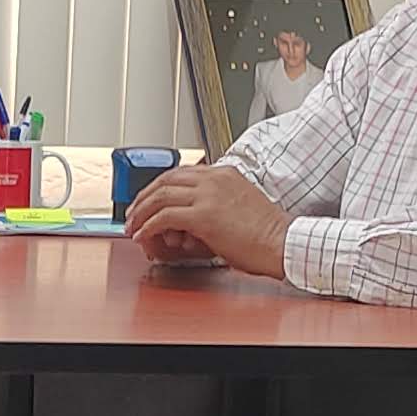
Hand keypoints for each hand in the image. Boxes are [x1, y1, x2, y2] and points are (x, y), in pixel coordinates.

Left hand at [125, 163, 290, 276]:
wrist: (283, 242)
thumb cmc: (267, 233)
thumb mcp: (240, 206)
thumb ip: (214, 205)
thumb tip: (188, 223)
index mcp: (223, 173)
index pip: (180, 173)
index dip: (158, 187)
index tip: (148, 201)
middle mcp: (214, 179)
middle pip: (165, 180)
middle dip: (143, 198)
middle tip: (133, 213)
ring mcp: (208, 195)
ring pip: (160, 196)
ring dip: (141, 212)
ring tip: (133, 226)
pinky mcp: (204, 216)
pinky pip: (164, 217)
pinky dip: (149, 227)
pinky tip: (143, 236)